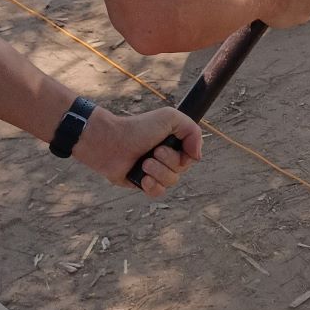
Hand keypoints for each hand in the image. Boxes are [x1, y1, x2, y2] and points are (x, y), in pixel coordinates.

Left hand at [75, 106, 202, 197]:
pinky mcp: (143, 183)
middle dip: (168, 161)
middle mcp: (166, 158)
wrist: (111, 142)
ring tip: (143, 163)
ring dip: (158, 172)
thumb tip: (197, 155)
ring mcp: (154, 171)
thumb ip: (193, 130)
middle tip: (154, 151)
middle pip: (182, 170)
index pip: (192, 156)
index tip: (172, 145)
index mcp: (174, 143)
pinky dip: (152, 186)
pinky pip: (158, 192)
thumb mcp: (170, 118)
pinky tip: (142, 178)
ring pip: (171, 182)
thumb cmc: (138, 128)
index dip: (186, 155)